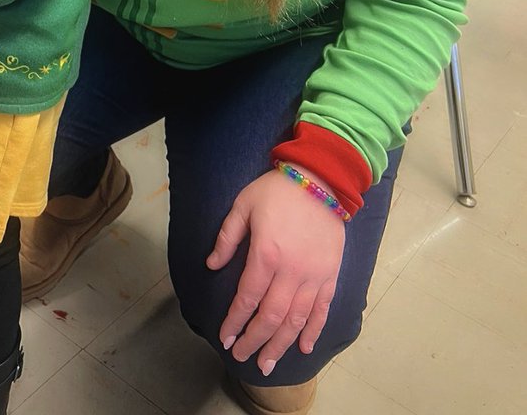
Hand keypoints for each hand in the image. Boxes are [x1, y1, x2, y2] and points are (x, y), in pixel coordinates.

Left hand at [207, 166, 345, 376]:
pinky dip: (314, 331)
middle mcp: (291, 272)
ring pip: (297, 320)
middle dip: (255, 340)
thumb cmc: (277, 190)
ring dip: (281, 344)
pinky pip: (323, 309)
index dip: (235, 322)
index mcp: (266, 254)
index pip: (247, 298)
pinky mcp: (331, 274)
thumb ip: (227, 237)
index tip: (225, 338)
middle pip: (271, 316)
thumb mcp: (243, 205)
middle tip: (243, 358)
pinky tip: (305, 347)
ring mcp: (314, 275)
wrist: (320, 178)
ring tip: (269, 364)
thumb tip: (211, 265)